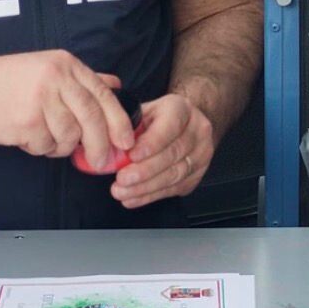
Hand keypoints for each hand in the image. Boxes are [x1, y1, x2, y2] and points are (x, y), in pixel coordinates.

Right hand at [0, 51, 135, 169]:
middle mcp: (55, 78)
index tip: (126, 142)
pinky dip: (38, 148)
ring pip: (69, 137)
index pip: (102, 95)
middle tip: (100, 162)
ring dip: (58, 146)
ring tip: (40, 136)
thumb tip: (114, 85)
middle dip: (100, 146)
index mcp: (64, 64)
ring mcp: (41, 100)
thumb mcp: (44, 68)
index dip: (119, 122)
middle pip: (92, 119)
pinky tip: (24, 135)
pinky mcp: (26, 122)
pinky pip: (45, 146)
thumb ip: (79, 79)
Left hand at [111, 93, 213, 208]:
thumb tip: (107, 142)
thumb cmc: (156, 118)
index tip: (131, 155)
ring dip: (145, 187)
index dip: (151, 143)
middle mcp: (197, 130)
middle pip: (173, 154)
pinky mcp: (197, 174)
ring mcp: (201, 154)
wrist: (182, 126)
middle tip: (122, 179)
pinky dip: (150, 196)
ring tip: (123, 191)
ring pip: (174, 174)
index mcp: (181, 109)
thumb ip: (128, 125)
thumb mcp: (142, 111)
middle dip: (144, 170)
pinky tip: (133, 198)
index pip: (169, 127)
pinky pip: (174, 188)